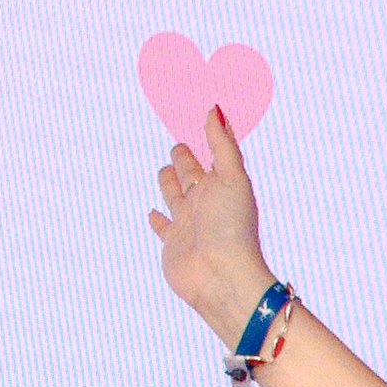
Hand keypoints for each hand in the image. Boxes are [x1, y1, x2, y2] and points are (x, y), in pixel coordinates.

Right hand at [147, 108, 274, 348]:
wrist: (222, 277)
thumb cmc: (233, 227)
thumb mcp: (232, 178)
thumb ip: (222, 145)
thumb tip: (216, 109)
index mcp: (221, 186)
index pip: (210, 157)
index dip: (206, 139)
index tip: (203, 119)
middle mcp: (205, 203)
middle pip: (190, 175)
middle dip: (184, 161)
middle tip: (179, 147)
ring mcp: (188, 224)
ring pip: (175, 196)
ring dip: (170, 184)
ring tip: (166, 172)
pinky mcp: (172, 244)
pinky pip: (163, 227)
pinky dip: (157, 219)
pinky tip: (153, 213)